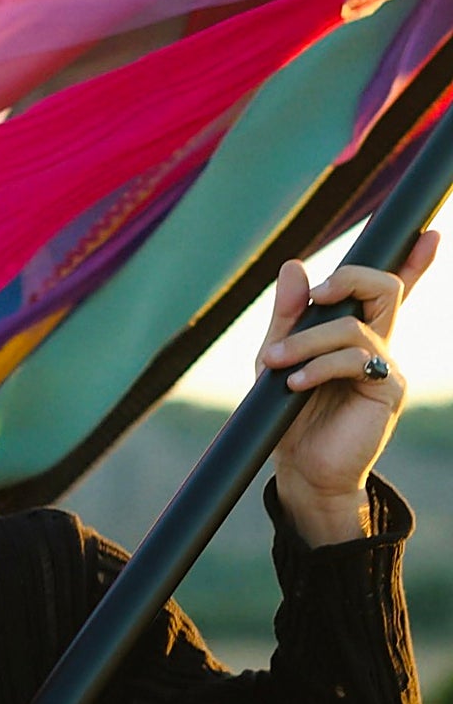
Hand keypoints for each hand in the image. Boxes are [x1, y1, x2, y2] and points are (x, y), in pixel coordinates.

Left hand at [257, 230, 439, 546]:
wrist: (301, 469)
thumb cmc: (288, 413)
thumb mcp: (277, 357)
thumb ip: (287, 315)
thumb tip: (294, 266)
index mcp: (354, 334)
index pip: (387, 291)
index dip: (412, 261)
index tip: (429, 234)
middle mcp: (377, 344)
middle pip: (385, 288)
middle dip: (349, 279)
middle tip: (315, 295)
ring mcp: (387, 365)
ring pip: (356, 326)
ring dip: (306, 340)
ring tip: (274, 363)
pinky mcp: (388, 389)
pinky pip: (356, 358)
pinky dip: (318, 365)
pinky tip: (295, 383)